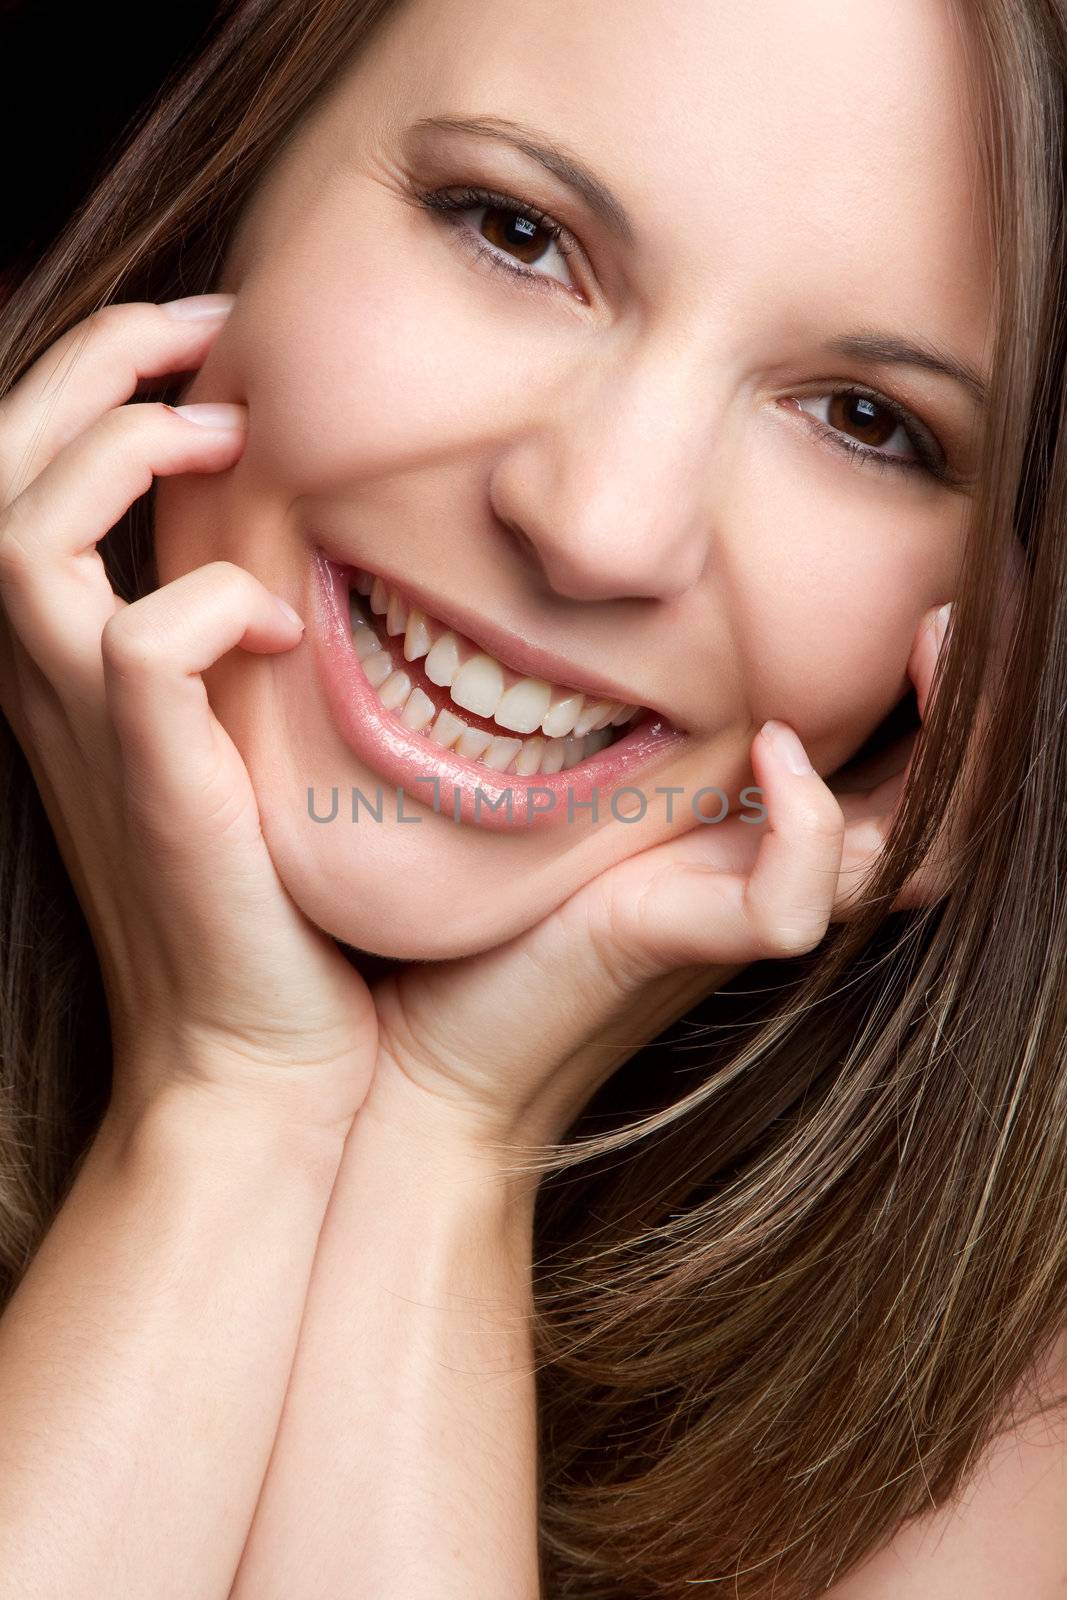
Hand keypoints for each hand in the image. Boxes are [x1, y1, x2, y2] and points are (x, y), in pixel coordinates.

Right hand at [0, 298, 376, 1132]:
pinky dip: (205, 605)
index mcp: (68, 666)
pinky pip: (134, 647)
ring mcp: (90, 735)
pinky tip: (279, 625)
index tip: (208, 350)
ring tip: (229, 434)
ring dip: (119, 451)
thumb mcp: (236, 740)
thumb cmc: (269, 901)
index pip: (21, 477)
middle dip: (90, 366)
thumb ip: (230, 642)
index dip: (89, 383)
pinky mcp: (155, 787)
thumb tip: (291, 547)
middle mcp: (50, 686)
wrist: (258, 1054)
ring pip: (18, 531)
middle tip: (212, 330)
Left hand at [364, 589, 1009, 1153]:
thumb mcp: (599, 777)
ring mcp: (742, 911)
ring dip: (941, 749)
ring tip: (927, 635)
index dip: (960, 687)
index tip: (950, 591)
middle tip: (956, 610)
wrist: (436, 1041)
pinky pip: (791, 902)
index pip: (920, 766)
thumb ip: (659, 714)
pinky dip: (802, 823)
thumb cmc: (506, 900)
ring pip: (911, 856)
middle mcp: (781, 872)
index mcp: (772, 831)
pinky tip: (773, 748)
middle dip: (979, 705)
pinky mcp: (691, 945)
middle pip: (948, 808)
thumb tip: (662, 592)